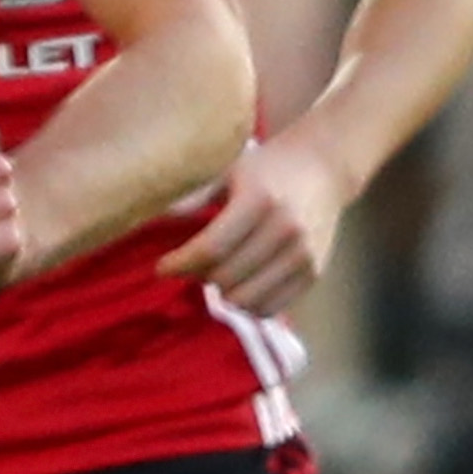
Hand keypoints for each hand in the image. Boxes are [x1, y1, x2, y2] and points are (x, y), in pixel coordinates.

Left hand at [162, 131, 357, 317]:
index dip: (180, 264)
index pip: (211, 248)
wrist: (324, 166)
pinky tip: (240, 285)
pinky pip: (272, 307)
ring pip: (247, 299)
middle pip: (226, 278)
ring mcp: (303, 254)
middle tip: (192, 265)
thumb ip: (192, 197)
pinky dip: (249, 304)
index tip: (161, 267)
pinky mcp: (314, 271)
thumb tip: (148, 214)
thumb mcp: (229, 171)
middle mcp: (285, 229)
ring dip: (223, 293)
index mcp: (259, 200)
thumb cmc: (267, 168)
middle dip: (199, 276)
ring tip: (217, 273)